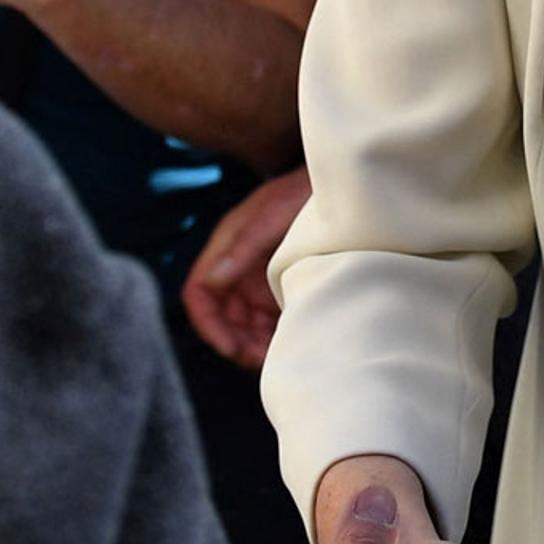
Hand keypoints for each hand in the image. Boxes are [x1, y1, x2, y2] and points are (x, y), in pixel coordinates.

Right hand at [187, 168, 311, 367]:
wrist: (343, 185)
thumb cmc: (304, 191)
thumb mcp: (273, 214)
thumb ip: (243, 245)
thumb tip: (213, 279)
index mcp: (227, 247)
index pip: (199, 294)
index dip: (209, 325)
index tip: (231, 348)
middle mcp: (238, 266)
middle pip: (223, 317)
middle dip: (237, 341)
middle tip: (263, 358)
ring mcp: (260, 278)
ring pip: (246, 324)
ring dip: (256, 343)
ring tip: (279, 353)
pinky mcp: (282, 285)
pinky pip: (269, 320)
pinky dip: (275, 334)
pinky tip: (294, 339)